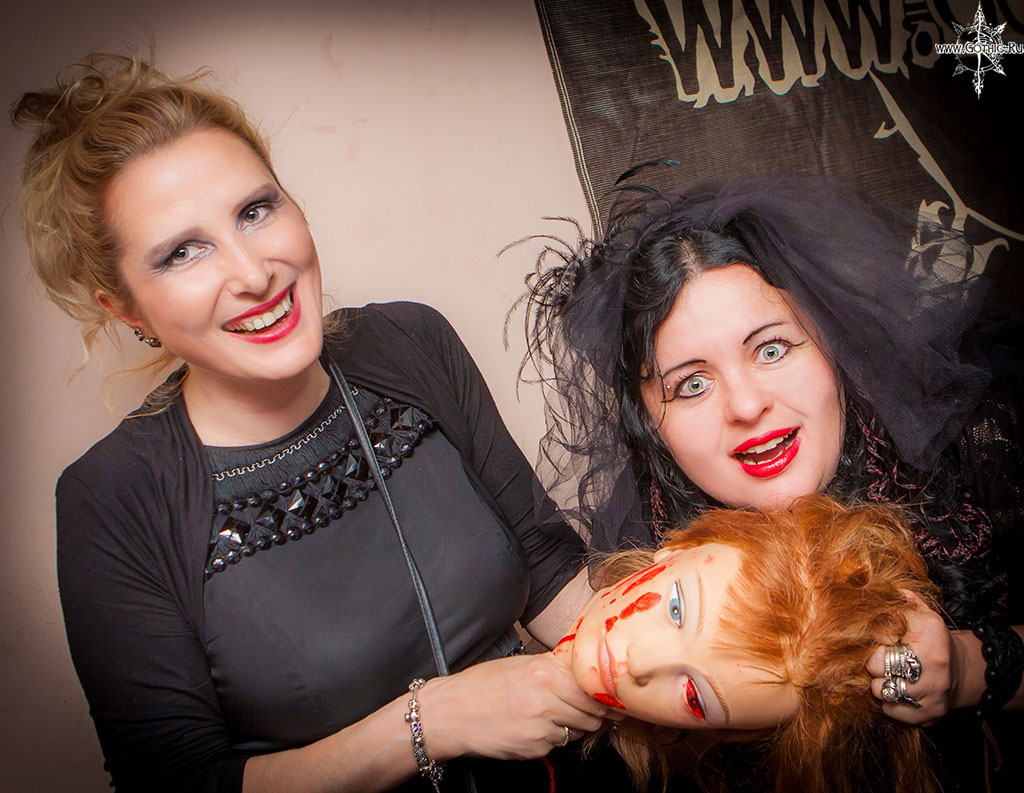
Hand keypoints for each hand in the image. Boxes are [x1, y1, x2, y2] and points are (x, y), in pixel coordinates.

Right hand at [417, 653, 608, 760]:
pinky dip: (552, 738)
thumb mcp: (519, 665)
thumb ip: (552, 667)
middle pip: (592, 714)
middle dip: (594, 714)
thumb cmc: (480, 685)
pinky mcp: (534, 749)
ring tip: (553, 715)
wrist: (450, 714)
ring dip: (574, 726)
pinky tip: (533, 727)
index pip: (592, 689)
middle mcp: (547, 700)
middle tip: (588, 709)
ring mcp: (541, 728)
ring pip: (577, 731)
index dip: (604, 695)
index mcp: (545, 673)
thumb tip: (581, 669)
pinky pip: (556, 744)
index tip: (610, 697)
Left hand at [866, 590, 969, 725]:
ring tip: (889, 676)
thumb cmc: (931, 639)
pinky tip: (899, 692)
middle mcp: (934, 662)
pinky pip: (891, 710)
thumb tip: (870, 588)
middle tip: (878, 660)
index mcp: (929, 630)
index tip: (875, 638)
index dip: (870, 635)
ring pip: (881, 690)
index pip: (879, 632)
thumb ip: (897, 601)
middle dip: (871, 662)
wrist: (962, 671)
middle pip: (875, 664)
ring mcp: (933, 691)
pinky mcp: (930, 714)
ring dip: (879, 684)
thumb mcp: (921, 614)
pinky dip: (889, 703)